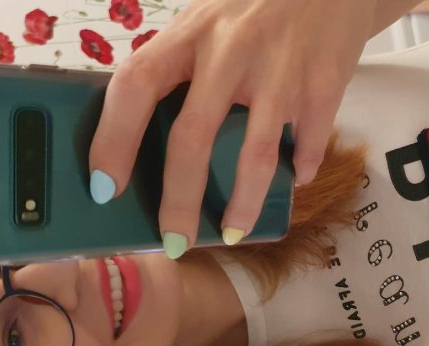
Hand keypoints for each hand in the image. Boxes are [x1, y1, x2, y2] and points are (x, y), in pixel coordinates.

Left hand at [88, 0, 383, 256]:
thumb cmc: (256, 6)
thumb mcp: (206, 21)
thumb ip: (180, 68)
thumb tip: (145, 141)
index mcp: (190, 33)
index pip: (136, 86)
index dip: (113, 140)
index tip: (104, 187)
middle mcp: (231, 51)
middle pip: (193, 137)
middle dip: (179, 201)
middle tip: (174, 239)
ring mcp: (280, 71)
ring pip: (257, 156)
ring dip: (243, 205)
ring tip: (234, 232)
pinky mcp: (324, 85)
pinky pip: (308, 145)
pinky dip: (299, 171)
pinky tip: (293, 181)